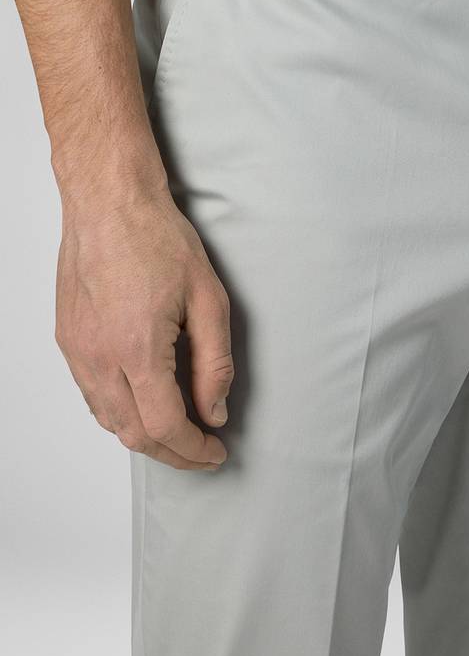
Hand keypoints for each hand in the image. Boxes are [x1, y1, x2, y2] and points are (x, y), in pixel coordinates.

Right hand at [55, 191, 231, 469]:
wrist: (109, 202)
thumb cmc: (156, 238)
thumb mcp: (208, 299)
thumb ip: (214, 363)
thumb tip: (214, 411)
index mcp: (137, 349)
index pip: (165, 426)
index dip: (193, 450)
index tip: (214, 452)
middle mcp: (98, 357)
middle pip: (133, 434)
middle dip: (171, 453)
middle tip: (200, 450)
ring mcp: (77, 350)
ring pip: (108, 421)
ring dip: (143, 436)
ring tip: (176, 430)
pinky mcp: (67, 339)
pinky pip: (90, 396)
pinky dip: (118, 413)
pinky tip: (141, 403)